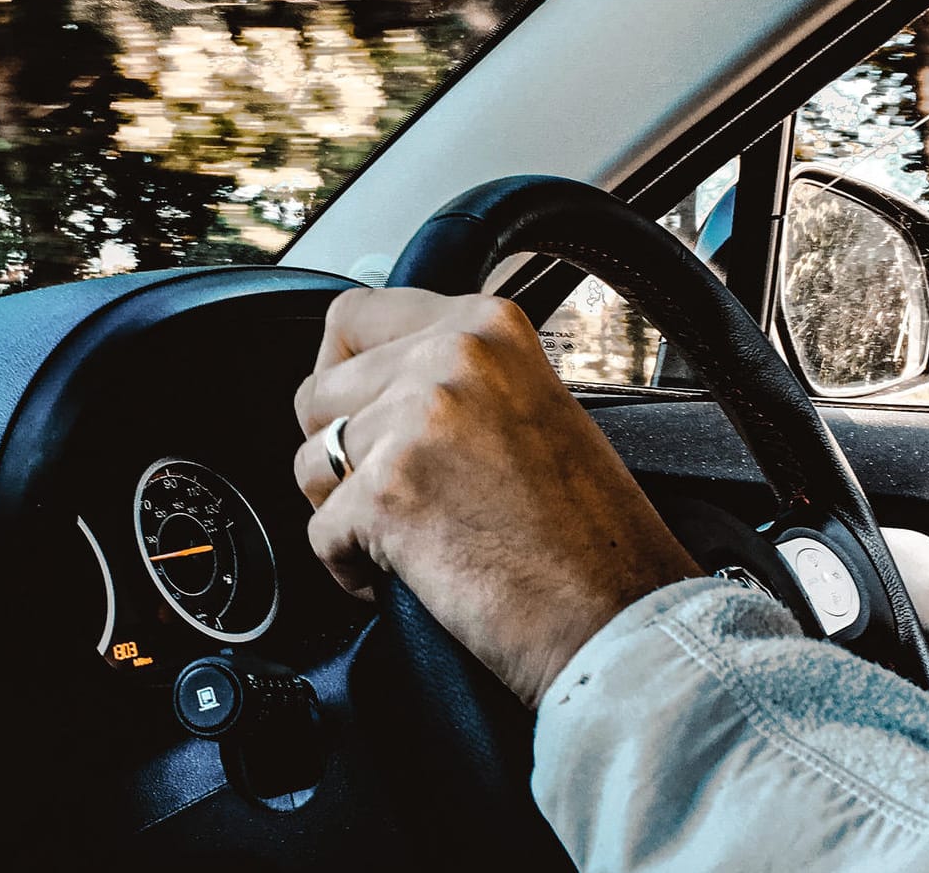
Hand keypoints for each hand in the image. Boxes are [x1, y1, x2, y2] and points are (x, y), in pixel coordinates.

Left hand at [293, 287, 700, 707]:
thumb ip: (454, 377)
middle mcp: (449, 358)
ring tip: (406, 536)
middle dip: (337, 449)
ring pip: (310, 461)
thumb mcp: (531, 405)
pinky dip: (350, 566)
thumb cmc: (589, 534)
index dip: (341, 371)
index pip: (354, 314)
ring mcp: (415, 422)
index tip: (358, 411)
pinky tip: (409, 574)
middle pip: (317, 391)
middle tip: (391, 492)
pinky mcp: (386, 494)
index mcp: (487, 327)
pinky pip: (319, 532)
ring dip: (340, 508)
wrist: (618, 616)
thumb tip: (369, 379)